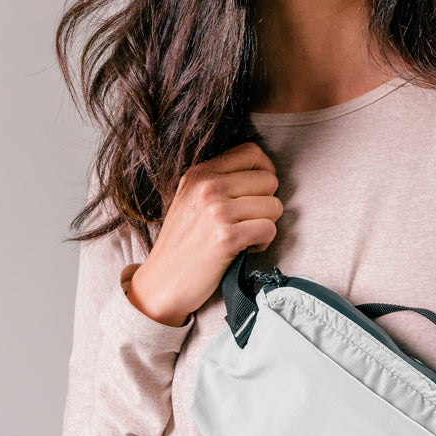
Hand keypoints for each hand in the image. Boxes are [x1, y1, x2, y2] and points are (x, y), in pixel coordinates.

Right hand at [126, 141, 282, 325]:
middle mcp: (207, 188)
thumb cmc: (181, 244)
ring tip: (245, 236)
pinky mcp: (227, 238)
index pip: (251, 153)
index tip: (259, 191)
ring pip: (273, 206)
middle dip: (265, 203)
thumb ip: (218, 181)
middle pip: (268, 180)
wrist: (161, 282)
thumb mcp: (190, 200)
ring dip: (265, 225)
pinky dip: (263, 243)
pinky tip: (245, 249)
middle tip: (247, 221)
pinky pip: (269, 229)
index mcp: (199, 173)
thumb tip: (261, 172)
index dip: (264, 171)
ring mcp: (217, 212)